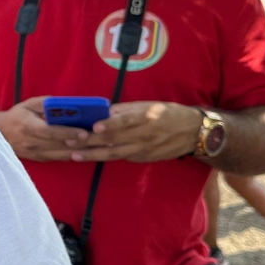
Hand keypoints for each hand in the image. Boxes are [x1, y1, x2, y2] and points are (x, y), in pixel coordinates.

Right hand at [0, 97, 88, 161]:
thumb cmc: (16, 116)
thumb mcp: (28, 104)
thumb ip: (45, 104)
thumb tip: (65, 104)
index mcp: (28, 127)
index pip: (51, 132)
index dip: (68, 133)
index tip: (84, 132)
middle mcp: (31, 143)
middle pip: (59, 145)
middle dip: (79, 144)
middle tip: (97, 140)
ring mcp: (35, 154)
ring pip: (61, 155)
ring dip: (79, 152)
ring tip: (95, 147)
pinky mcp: (38, 159)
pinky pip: (58, 159)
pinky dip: (72, 156)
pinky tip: (84, 152)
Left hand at [68, 101, 201, 162]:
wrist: (193, 132)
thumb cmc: (168, 114)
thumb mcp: (149, 105)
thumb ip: (126, 110)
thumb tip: (104, 112)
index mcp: (146, 117)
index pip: (126, 121)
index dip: (110, 125)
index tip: (95, 127)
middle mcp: (144, 135)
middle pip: (114, 140)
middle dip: (90, 142)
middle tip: (70, 142)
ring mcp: (143, 150)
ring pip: (114, 154)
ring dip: (93, 155)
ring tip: (74, 155)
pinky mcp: (143, 159)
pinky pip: (122, 157)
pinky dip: (106, 157)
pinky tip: (90, 157)